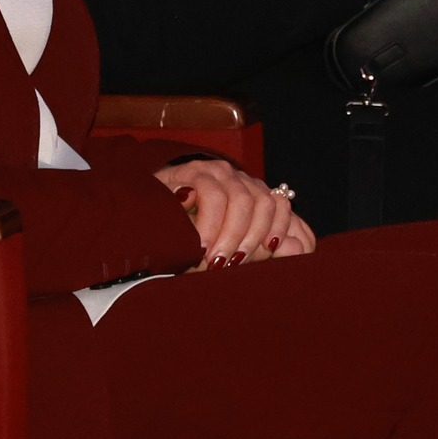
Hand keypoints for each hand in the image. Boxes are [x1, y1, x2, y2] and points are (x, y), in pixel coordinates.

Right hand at [154, 158, 315, 269]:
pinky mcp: (193, 170)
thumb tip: (295, 248)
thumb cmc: (189, 243)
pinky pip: (212, 195)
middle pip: (265, 204)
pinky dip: (209, 225)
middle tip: (230, 268)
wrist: (142, 222)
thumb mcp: (229, 252)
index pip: (282, 207)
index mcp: (254, 198)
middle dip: (251, 240)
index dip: (282, 232)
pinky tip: (199, 246)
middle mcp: (241, 180)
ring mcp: (218, 173)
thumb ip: (260, 252)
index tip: (269, 256)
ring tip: (212, 262)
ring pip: (242, 199)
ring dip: (229, 236)